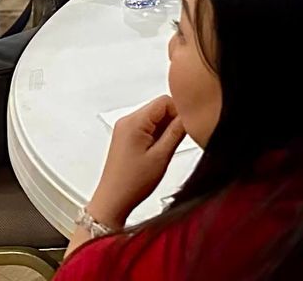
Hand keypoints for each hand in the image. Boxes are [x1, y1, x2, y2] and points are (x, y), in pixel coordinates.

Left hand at [86, 95, 187, 229]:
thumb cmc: (131, 183)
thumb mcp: (162, 156)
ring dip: (165, 130)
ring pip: (155, 117)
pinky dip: (157, 136)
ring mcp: (125, 129)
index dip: (180, 112)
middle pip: (160, 107)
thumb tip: (189, 116)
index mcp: (134, 122)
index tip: (187, 127)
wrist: (113, 201)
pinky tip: (157, 152)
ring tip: (164, 150)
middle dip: (173, 121)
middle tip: (176, 142)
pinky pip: (147, 127)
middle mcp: (127, 121)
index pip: (165, 101)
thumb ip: (177, 131)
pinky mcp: (126, 137)